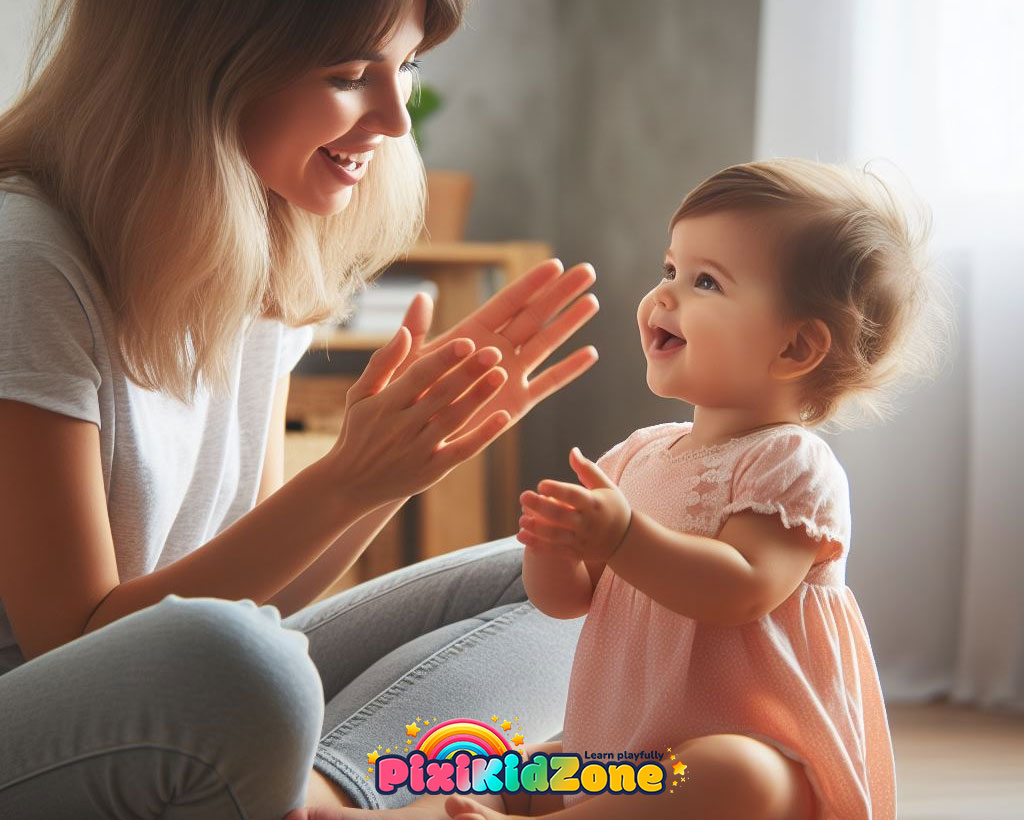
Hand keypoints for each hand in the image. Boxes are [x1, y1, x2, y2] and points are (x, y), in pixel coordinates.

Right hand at [323, 326, 510, 512]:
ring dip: (479, 397)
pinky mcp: (432, 471)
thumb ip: (384, 361)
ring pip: (454, 420)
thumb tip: (404, 331)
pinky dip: (483, 435)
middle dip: (468, 373)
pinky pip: (462, 451)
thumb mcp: (361, 394)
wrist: (349, 484)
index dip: (443, 359)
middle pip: (441, 395)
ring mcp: (418, 450)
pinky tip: (503, 417)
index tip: (467, 342)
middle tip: (495, 352)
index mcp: (385, 404)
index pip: (418, 376)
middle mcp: (402, 426)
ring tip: (501, 375)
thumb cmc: (358, 430)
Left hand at [392, 259, 598, 431]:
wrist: (416, 436)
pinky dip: (569, 370)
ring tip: (592, 301)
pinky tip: (590, 353)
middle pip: (535, 315)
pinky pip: (548, 383)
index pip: (508, 302)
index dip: (532, 283)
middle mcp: (497, 349)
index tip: (556, 265)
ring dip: (569, 323)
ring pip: (546, 343)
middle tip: (588, 271)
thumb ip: (416, 331)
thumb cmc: (407, 395)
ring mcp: (510, 374)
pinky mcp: (517, 402)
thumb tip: (421, 296)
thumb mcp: (409, 361)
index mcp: (473, 333)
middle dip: (561, 294)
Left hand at [517, 447, 630, 562]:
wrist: (625, 541)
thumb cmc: (612, 507)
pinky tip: (521, 536)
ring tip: (521, 520)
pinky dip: (537, 544)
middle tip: (523, 497)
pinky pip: (553, 550)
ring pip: (555, 535)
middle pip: (560, 515)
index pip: (574, 496)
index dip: (557, 490)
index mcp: (594, 503)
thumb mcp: (606, 486)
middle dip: (540, 507)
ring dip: (536, 528)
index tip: (541, 484)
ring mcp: (581, 540)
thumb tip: (572, 450)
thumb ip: (587, 470)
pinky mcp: (575, 553)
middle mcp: (587, 522)